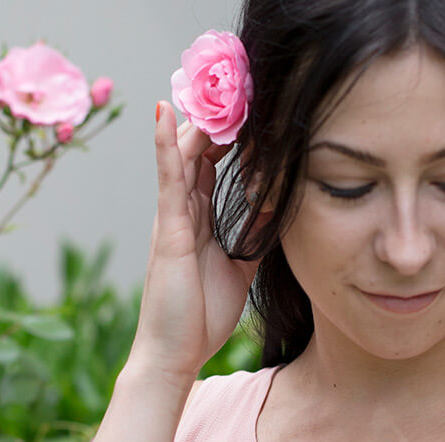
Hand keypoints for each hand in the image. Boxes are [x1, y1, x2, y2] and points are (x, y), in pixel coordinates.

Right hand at [129, 101, 261, 384]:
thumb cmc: (200, 317)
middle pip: (195, 152)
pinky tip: (165, 113)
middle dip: (213, 119)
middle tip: (235, 86)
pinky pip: (168, 179)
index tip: (246, 109)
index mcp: (197, 222)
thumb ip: (254, 239)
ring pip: (182, 156)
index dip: (226, 136)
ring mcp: (172, 218)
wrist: (174, 354)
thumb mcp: (241, 269)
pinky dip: (164, 145)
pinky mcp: (169, 230)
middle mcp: (181, 213)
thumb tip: (279, 214)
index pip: (209, 166)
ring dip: (196, 120)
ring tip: (210, 85)